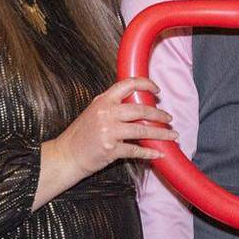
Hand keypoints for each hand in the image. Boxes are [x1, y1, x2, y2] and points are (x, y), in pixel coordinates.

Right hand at [51, 77, 176, 175]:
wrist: (67, 155)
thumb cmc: (82, 134)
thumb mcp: (95, 112)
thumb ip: (113, 106)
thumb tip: (138, 103)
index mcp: (103, 101)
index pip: (127, 84)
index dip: (146, 84)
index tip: (157, 89)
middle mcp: (106, 113)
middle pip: (141, 110)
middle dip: (159, 114)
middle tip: (169, 118)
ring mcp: (108, 131)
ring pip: (142, 131)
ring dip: (160, 133)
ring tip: (172, 135)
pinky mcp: (110, 149)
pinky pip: (136, 150)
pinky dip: (149, 152)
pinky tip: (159, 152)